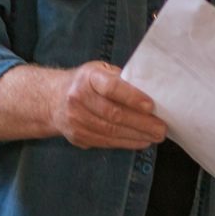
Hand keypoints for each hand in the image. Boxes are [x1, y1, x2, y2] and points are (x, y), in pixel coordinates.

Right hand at [49, 61, 165, 149]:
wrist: (52, 99)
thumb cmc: (86, 82)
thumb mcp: (100, 71)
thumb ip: (121, 79)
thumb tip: (151, 91)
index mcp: (88, 77)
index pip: (111, 87)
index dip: (132, 97)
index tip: (151, 106)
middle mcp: (78, 98)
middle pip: (114, 114)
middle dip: (141, 123)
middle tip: (161, 128)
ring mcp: (76, 119)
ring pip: (111, 132)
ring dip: (137, 136)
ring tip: (156, 136)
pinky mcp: (77, 136)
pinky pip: (106, 142)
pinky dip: (126, 143)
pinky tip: (141, 141)